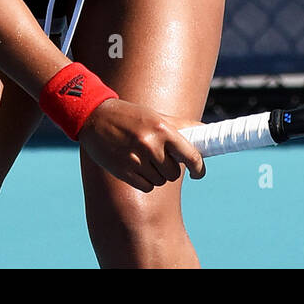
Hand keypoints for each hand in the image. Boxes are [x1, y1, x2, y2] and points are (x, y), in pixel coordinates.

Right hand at [77, 98, 206, 191]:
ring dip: (157, 174)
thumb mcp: (158, 117)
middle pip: (175, 173)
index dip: (199, 168)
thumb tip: (206, 131)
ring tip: (146, 158)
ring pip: (160, 181)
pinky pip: (146, 186)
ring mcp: (136, 160)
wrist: (96, 117)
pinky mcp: (123, 172)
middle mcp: (151, 145)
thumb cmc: (132, 116)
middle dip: (171, 168)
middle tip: (161, 158)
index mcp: (163, 129)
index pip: (191, 156)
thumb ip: (183, 126)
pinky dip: (146, 181)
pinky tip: (138, 167)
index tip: (199, 174)